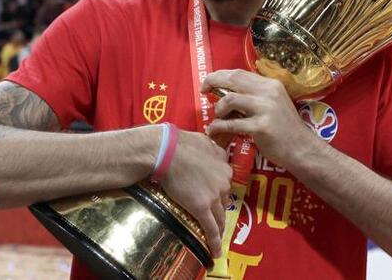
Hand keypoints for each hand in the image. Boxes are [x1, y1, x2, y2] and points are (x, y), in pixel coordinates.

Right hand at [160, 130, 231, 257]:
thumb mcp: (204, 140)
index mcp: (224, 166)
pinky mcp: (201, 207)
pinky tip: (215, 252)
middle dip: (219, 208)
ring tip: (218, 239)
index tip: (214, 196)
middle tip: (213, 216)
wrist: (167, 151)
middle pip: (224, 199)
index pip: (224, 182)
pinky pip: (210, 228)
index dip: (219, 190)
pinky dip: (214, 241)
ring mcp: (214, 196)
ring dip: (220, 228)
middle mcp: (223, 181)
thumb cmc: (181, 143)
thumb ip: (212, 148)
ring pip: (220, 216)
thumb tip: (212, 148)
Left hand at [202, 69, 316, 167]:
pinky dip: (218, 127)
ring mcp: (266, 109)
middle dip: (213, 82)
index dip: (220, 75)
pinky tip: (213, 131)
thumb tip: (228, 92)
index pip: (240, 73)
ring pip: (230, 99)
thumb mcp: (274, 104)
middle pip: (233, 79)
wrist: (302, 150)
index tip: (209, 82)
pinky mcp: (261, 127)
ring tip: (217, 117)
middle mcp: (269, 92)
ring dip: (218, 108)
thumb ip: (255, 95)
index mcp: (271, 84)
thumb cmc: (285, 129)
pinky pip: (231, 124)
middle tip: (203, 91)